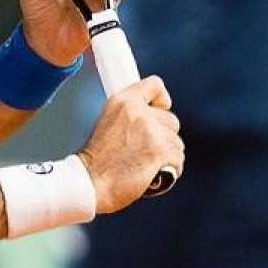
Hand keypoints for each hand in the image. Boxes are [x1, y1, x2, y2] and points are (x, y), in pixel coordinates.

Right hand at [77, 76, 183, 213]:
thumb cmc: (97, 160)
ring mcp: (151, 131)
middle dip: (163, 136)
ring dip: (166, 155)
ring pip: (176, 142)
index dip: (161, 101)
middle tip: (144, 149)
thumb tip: (154, 118)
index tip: (157, 112)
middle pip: (171, 119)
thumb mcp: (107, 123)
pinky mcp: (160, 151)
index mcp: (123, 101)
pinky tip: (153, 174)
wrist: (89, 182)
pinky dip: (170, 169)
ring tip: (145, 164)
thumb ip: (130, 115)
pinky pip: (178, 158)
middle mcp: (138, 112)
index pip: (155, 85)